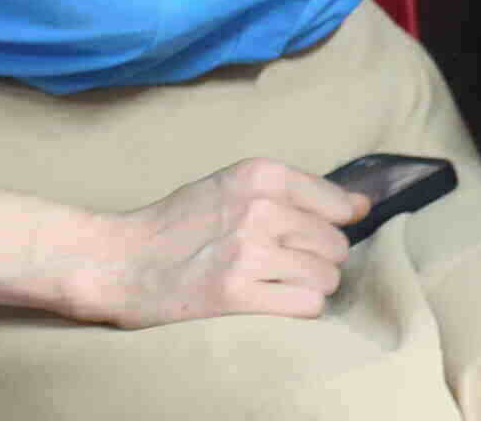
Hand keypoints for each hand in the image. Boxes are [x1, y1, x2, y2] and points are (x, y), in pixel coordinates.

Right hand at [71, 157, 367, 327]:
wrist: (116, 260)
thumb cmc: (178, 223)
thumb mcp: (234, 186)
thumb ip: (298, 192)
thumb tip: (364, 204)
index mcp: (261, 174)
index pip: (339, 204)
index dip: (331, 225)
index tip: (310, 236)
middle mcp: (260, 207)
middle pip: (336, 244)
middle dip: (320, 259)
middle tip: (285, 264)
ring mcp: (248, 250)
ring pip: (326, 276)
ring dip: (310, 286)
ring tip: (278, 283)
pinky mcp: (235, 292)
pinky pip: (306, 303)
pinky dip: (300, 307)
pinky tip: (274, 300)